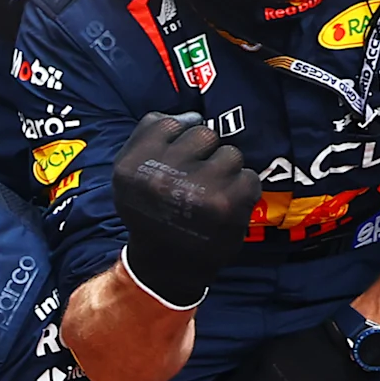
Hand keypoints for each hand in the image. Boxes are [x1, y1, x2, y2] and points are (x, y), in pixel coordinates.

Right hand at [109, 112, 256, 307]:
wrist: (168, 264)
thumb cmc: (153, 211)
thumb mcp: (131, 173)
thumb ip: (151, 136)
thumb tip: (194, 116)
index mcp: (131, 166)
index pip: (167, 123)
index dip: (177, 141)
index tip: (173, 164)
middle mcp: (161, 176)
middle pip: (203, 134)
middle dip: (204, 154)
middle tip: (193, 182)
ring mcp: (197, 189)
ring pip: (230, 154)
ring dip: (225, 172)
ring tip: (210, 195)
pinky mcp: (227, 204)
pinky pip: (248, 176)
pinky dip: (242, 191)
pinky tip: (225, 207)